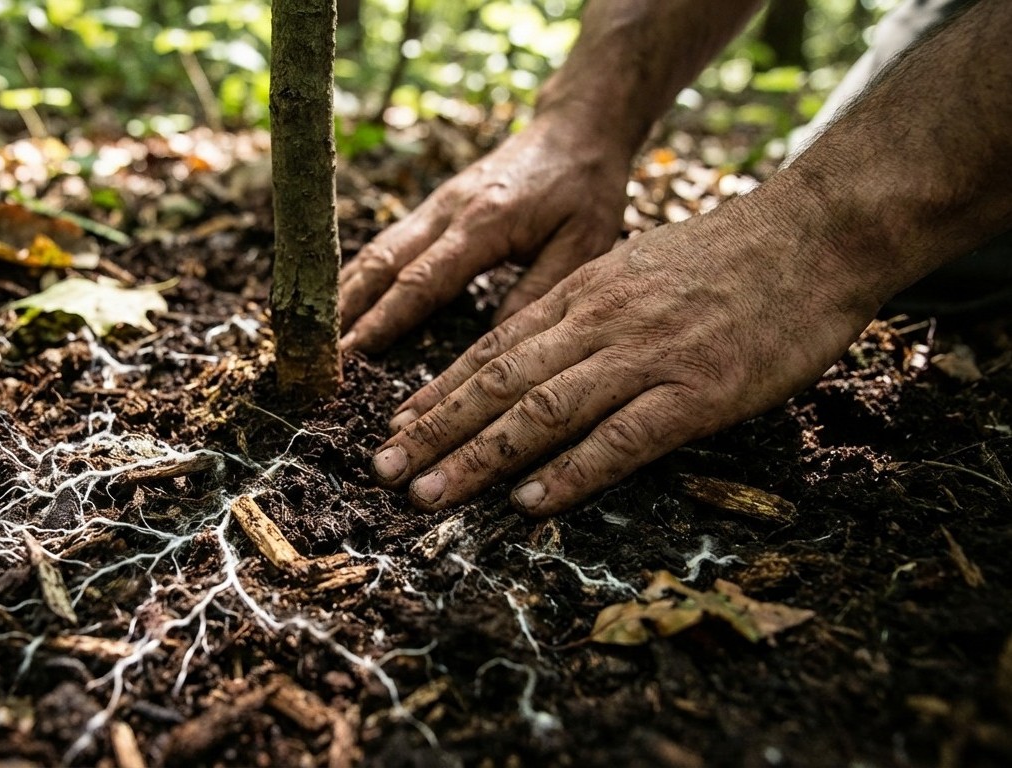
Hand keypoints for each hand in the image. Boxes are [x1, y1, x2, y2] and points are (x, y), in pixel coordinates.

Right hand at [338, 114, 628, 352]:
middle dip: (346, 313)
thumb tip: (495, 346)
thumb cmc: (586, 187)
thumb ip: (538, 291)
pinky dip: (359, 276)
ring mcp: (436, 206)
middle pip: (382, 266)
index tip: (352, 354)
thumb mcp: (583, 243)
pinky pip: (387, 245)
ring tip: (316, 336)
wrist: (576, 128)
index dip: (383, 320)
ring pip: (376, 253)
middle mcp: (447, 212)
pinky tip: (342, 302)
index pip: (421, 281)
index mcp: (483, 224)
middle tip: (318, 356)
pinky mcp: (434, 207)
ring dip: (343, 295)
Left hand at [367, 192, 881, 515]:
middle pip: (497, 382)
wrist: (813, 235)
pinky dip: (569, 473)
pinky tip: (528, 503)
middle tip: (382, 471)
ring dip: (477, 458)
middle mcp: (598, 323)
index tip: (395, 427)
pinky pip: (619, 439)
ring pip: (541, 412)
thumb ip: (586, 311)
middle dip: (433, 431)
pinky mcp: (695, 392)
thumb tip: (538, 356)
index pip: (491, 349)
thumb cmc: (727, 258)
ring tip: (428, 495)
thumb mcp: (636, 268)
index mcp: (581, 293)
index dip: (437, 393)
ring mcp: (645, 357)